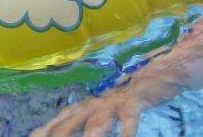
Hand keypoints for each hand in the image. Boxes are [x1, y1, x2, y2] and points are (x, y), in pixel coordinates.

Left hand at [31, 83, 151, 136]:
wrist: (157, 72)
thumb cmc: (129, 95)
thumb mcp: (105, 109)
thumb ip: (88, 122)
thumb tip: (68, 131)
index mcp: (86, 106)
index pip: (59, 120)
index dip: (45, 129)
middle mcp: (95, 103)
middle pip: (71, 123)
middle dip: (61, 136)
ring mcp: (114, 102)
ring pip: (97, 123)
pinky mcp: (134, 101)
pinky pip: (128, 118)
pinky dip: (126, 132)